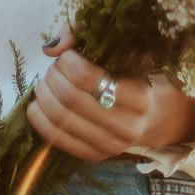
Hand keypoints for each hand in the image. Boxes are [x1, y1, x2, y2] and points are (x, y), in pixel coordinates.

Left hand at [27, 27, 194, 162]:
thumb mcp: (126, 52)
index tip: (67, 55)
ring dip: (44, 96)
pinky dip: (39, 118)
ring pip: (61, 119)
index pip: (88, 78)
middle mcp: (127, 126)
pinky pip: (56, 139)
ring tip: (45, 83)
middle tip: (53, 68)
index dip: (68, 61)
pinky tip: (38, 104)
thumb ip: (89, 38)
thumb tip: (52, 48)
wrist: (155, 117)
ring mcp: (110, 146)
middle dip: (53, 78)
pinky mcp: (94, 156)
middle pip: (71, 99)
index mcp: (139, 97)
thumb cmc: (138, 77)